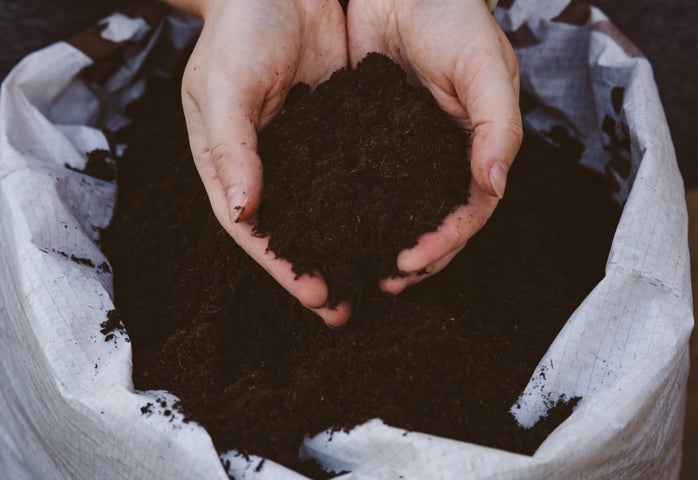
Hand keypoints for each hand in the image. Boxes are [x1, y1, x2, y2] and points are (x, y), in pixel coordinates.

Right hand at [168, 0, 350, 325]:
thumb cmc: (239, 32)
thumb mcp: (226, 85)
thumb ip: (232, 147)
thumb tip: (242, 211)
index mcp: (229, 166)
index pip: (253, 231)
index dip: (283, 267)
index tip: (317, 296)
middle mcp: (268, 168)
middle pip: (292, 232)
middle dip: (316, 273)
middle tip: (346, 311)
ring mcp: (305, 153)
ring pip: (325, 213)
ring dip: (346, 249)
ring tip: (374, 283)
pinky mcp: (337, 132)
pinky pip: (353, 177)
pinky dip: (368, 206)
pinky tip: (392, 227)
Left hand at [346, 0, 521, 293]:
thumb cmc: (455, 17)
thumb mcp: (484, 67)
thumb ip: (497, 125)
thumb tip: (497, 186)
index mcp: (479, 147)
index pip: (470, 210)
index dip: (447, 240)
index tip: (412, 262)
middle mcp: (443, 157)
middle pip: (436, 221)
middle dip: (417, 256)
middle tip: (386, 281)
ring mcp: (407, 150)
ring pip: (400, 209)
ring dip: (385, 241)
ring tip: (360, 268)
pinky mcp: (371, 136)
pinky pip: (365, 180)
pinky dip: (355, 207)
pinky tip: (335, 225)